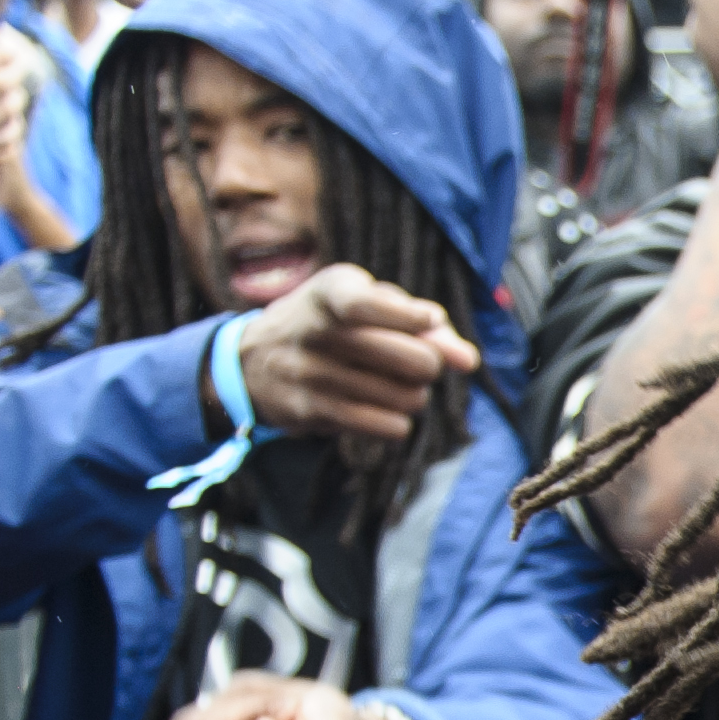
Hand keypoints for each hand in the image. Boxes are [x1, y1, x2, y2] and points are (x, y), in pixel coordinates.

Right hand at [0, 46, 28, 193]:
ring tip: (13, 96)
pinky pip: (6, 141)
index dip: (3, 52)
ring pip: (8, 112)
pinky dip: (11, 130)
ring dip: (16, 101)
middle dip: (16, 74)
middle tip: (18, 70)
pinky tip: (7, 123)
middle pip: (0, 84)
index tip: (11, 49)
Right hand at [233, 264, 479, 442]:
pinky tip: (380, 409)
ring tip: (391, 384)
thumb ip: (422, 323)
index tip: (428, 320)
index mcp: (329, 292)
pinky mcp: (310, 412)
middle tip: (417, 362)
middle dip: (430, 364)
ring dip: (414, 395)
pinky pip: (389, 427)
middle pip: (414, 359)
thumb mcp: (365, 303)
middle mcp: (314, 330)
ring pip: (408, 398)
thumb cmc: (332, 326)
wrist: (252, 361)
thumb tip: (466, 360)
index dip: (409, 317)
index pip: (367, 304)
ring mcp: (309, 373)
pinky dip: (397, 421)